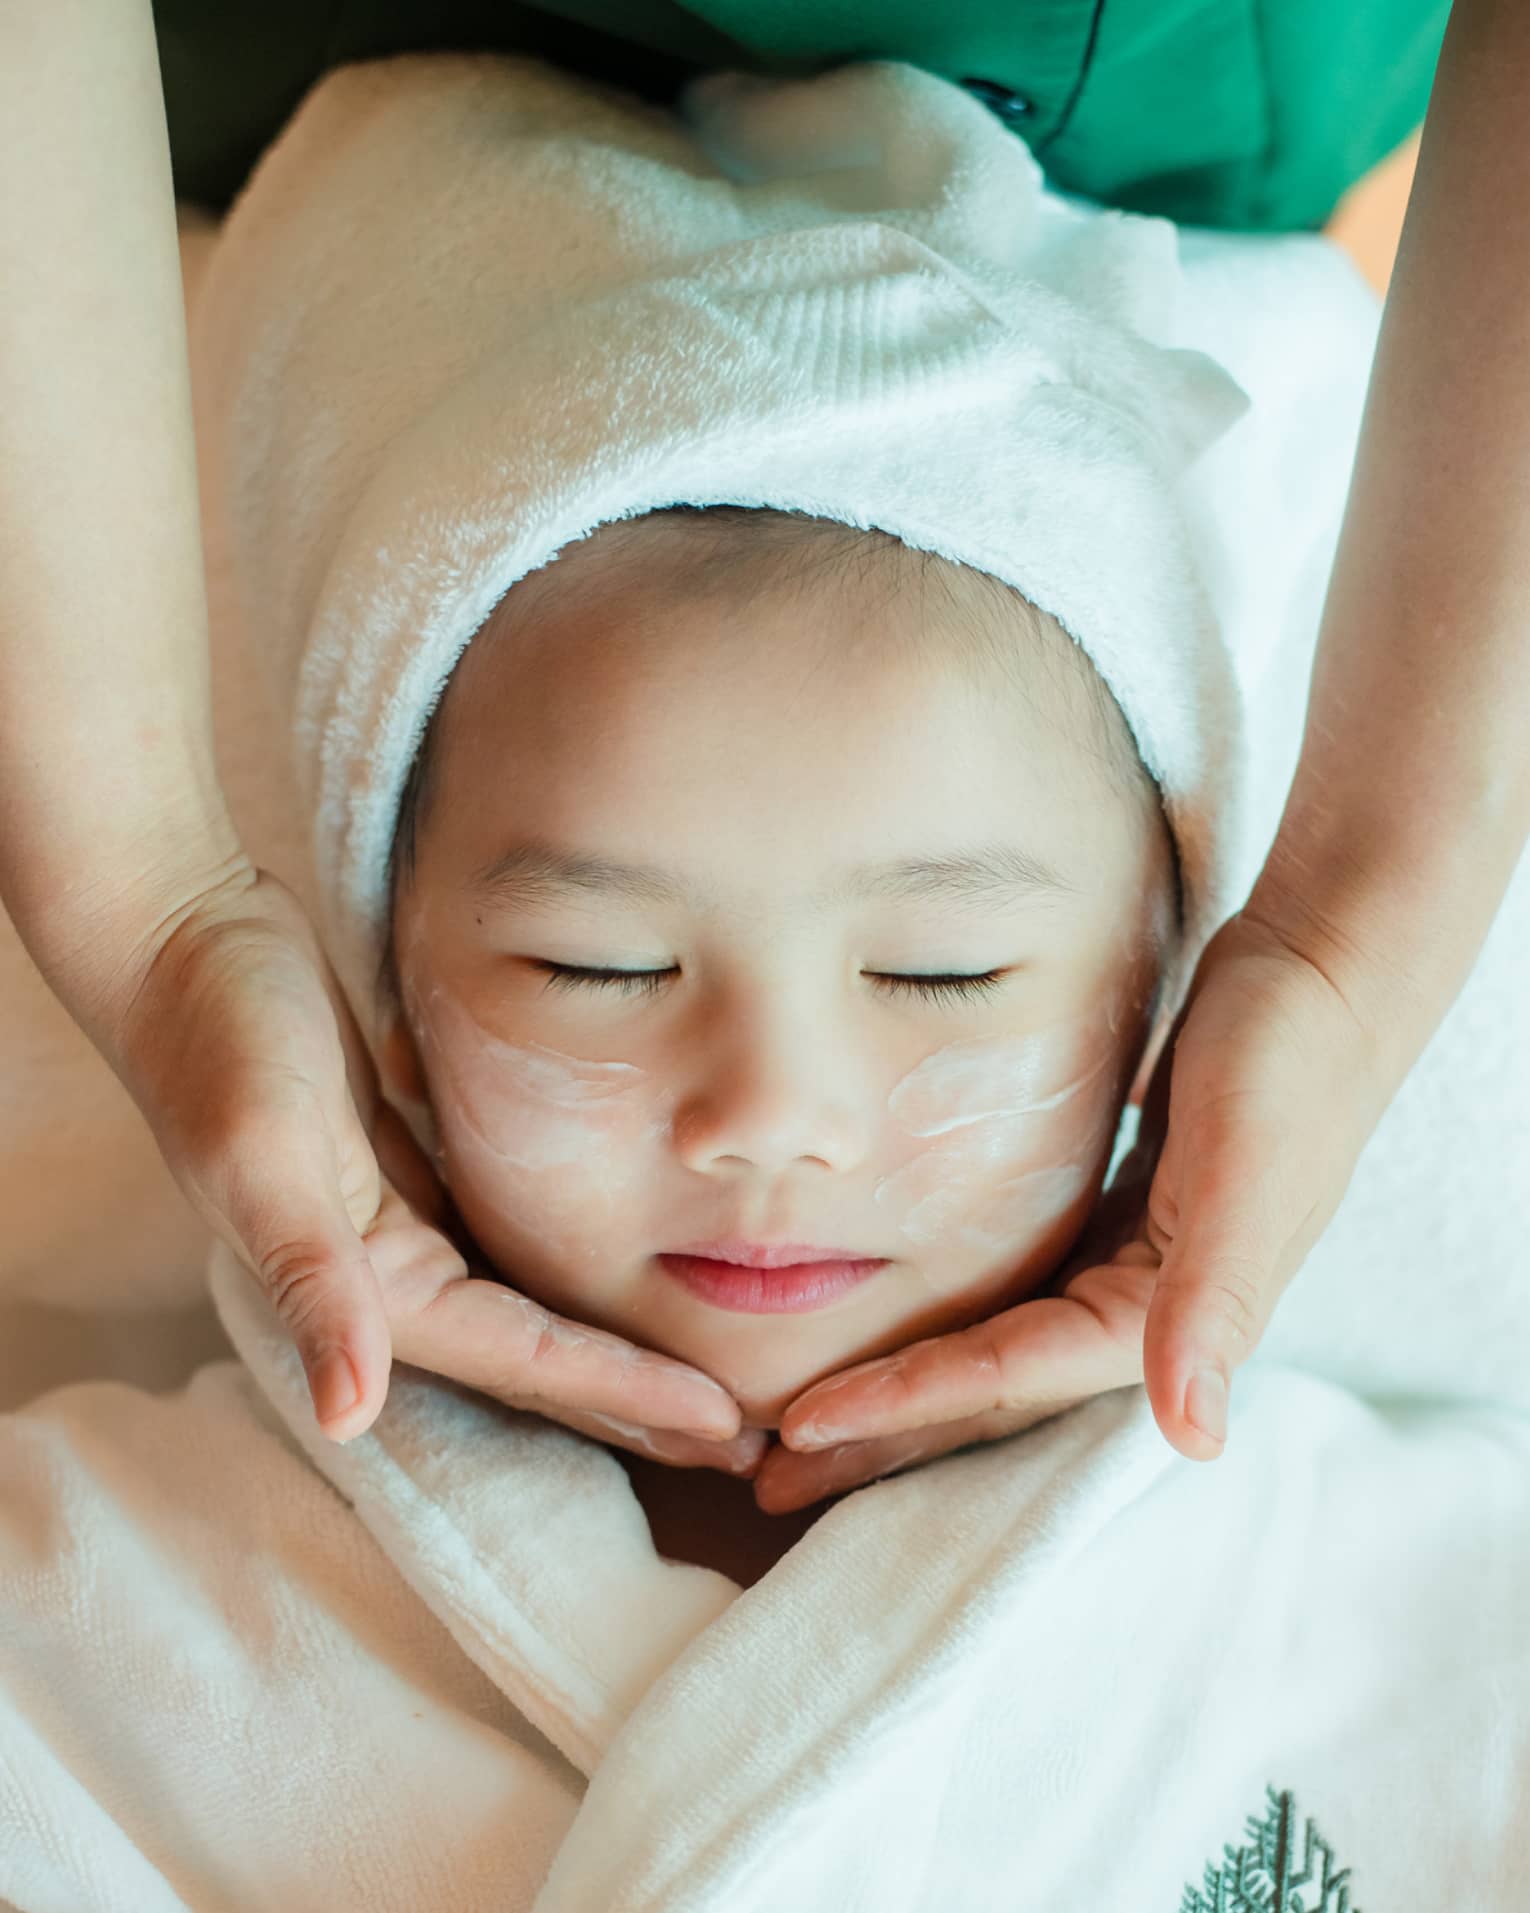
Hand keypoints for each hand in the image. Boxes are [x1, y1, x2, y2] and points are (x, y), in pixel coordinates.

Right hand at [106, 861, 754, 1460]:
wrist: (179, 943)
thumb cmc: (218, 1040)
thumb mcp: (262, 1155)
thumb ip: (312, 1283)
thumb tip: (348, 1413)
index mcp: (375, 1285)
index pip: (528, 1360)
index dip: (627, 1393)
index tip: (726, 1419)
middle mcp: (395, 1275)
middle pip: (543, 1361)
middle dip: (641, 1404)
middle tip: (749, 1437)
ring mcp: (408, 1225)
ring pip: (537, 1309)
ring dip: (618, 1350)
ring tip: (709, 1379)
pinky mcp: (416, 1172)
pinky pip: (517, 1243)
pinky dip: (579, 1272)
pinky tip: (634, 1274)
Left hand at [756, 908, 1386, 1512]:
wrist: (1328, 971)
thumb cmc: (1290, 1062)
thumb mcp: (1252, 1173)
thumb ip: (1218, 1302)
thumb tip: (1194, 1437)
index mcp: (1162, 1318)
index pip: (1005, 1378)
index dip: (903, 1406)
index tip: (800, 1426)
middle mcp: (1141, 1313)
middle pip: (986, 1393)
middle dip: (883, 1439)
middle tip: (768, 1472)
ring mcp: (1126, 1268)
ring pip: (990, 1348)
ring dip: (904, 1388)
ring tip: (806, 1422)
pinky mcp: (1115, 1220)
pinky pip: (1010, 1290)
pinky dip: (946, 1318)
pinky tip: (892, 1320)